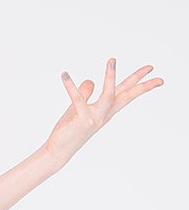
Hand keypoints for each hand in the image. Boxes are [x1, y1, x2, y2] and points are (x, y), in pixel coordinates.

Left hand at [44, 58, 163, 168]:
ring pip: (108, 95)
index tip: (152, 70)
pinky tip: (65, 74)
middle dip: (141, 83)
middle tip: (152, 67)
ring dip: (110, 77)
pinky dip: (70, 86)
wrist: (58, 150)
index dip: (138, 81)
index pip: (125, 92)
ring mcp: (95, 118)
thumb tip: (90, 81)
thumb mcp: (77, 107)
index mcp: (106, 110)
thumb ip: (85, 93)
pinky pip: (78, 100)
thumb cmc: (69, 129)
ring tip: (112, 59)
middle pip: (127, 96)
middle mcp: (104, 114)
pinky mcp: (82, 120)